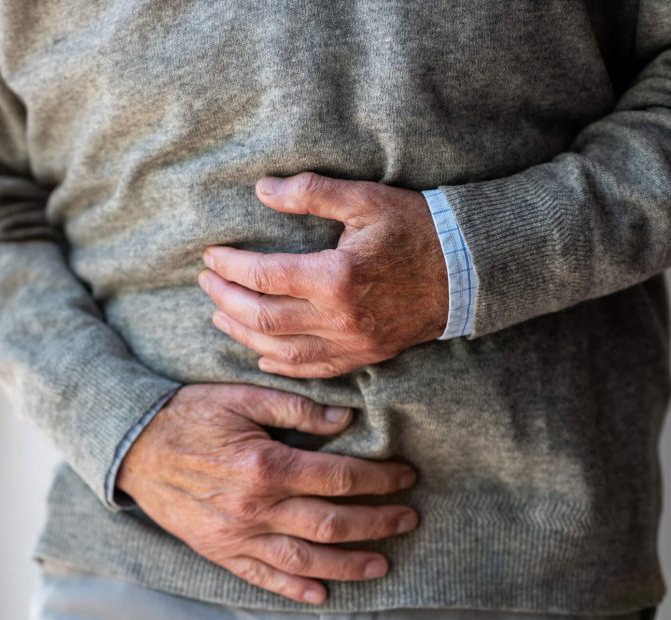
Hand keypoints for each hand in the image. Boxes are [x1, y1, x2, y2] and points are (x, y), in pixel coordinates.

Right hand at [115, 383, 418, 604]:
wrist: (133, 447)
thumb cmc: (189, 415)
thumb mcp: (240, 398)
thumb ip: (294, 408)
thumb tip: (344, 419)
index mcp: (264, 465)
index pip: (338, 478)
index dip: (379, 479)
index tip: (405, 476)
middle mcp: (255, 507)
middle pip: (332, 523)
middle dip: (378, 523)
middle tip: (408, 519)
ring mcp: (236, 535)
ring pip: (305, 561)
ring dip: (349, 565)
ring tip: (382, 562)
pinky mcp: (219, 550)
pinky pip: (263, 577)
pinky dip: (295, 590)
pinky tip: (323, 593)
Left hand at [197, 171, 449, 378]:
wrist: (472, 270)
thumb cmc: (418, 228)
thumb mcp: (366, 199)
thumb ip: (310, 193)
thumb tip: (261, 189)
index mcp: (336, 277)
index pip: (264, 276)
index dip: (230, 267)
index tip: (211, 256)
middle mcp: (340, 318)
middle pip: (263, 318)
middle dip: (227, 299)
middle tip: (206, 282)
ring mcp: (353, 343)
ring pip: (281, 350)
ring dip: (243, 334)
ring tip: (219, 314)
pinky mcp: (365, 355)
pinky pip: (314, 370)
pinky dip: (281, 366)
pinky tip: (261, 356)